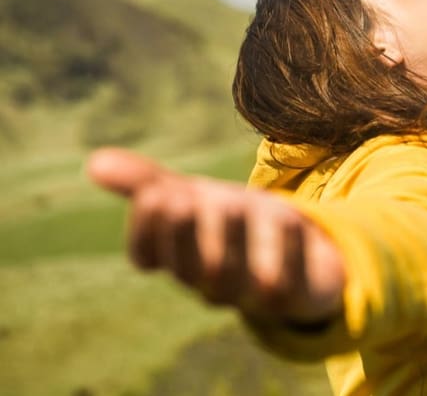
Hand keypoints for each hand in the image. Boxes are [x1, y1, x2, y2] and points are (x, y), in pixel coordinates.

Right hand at [86, 148, 343, 323]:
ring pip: (233, 278)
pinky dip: (287, 250)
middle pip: (189, 268)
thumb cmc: (232, 223)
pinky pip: (287, 283)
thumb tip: (93, 161)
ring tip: (229, 202)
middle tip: (181, 197)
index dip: (146, 228)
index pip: (147, 255)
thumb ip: (147, 183)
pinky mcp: (295, 295)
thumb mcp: (192, 197)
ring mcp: (251, 292)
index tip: (155, 193)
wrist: (302, 252)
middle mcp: (210, 281)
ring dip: (230, 239)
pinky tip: (288, 216)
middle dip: (183, 233)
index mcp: (179, 258)